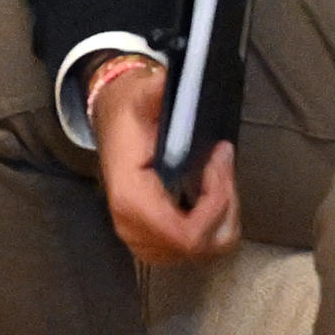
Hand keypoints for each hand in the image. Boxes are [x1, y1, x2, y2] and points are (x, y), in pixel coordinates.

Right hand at [86, 55, 239, 266]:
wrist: (111, 122)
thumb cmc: (128, 112)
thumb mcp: (142, 96)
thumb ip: (156, 93)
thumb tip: (166, 82)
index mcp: (131, 200)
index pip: (187, 235)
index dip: (215, 206)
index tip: (219, 162)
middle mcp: (134, 229)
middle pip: (201, 245)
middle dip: (224, 205)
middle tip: (223, 164)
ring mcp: (143, 241)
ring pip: (205, 252)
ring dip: (223, 216)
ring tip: (220, 179)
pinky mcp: (153, 243)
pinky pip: (196, 250)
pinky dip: (214, 226)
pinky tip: (211, 195)